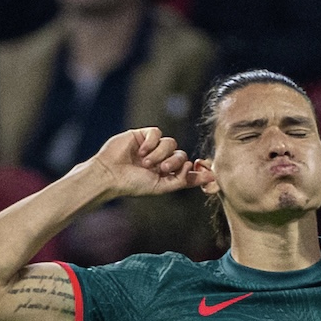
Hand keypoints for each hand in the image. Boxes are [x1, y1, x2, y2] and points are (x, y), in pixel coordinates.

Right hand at [68, 127, 210, 199]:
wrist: (110, 174)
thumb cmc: (133, 184)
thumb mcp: (160, 187)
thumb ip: (181, 181)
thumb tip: (200, 171)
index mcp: (167, 174)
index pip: (187, 170)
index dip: (198, 171)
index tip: (210, 174)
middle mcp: (162, 160)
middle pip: (181, 155)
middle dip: (174, 162)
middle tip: (161, 168)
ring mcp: (153, 147)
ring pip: (171, 143)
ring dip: (160, 153)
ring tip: (145, 162)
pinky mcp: (143, 135)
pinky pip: (157, 133)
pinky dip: (152, 142)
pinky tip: (141, 151)